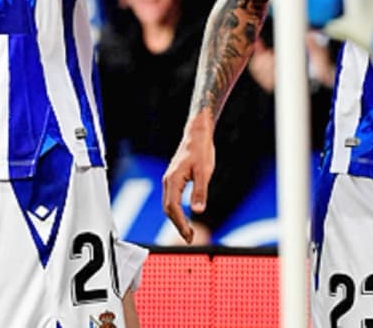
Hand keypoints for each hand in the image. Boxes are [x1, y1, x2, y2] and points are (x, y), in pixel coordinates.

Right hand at [162, 117, 215, 243]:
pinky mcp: (173, 179)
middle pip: (168, 209)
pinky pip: (171, 199)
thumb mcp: (204, 171)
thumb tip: (198, 210)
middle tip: (189, 239)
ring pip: (168, 205)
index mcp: (173, 180)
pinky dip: (176, 211)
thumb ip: (200, 190)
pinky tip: (184, 216)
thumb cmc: (201, 150)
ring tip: (187, 232)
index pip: (173, 207)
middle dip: (177, 225)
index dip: (180, 223)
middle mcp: (168, 181)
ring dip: (176, 219)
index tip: (188, 235)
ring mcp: (169, 180)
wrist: (197, 134)